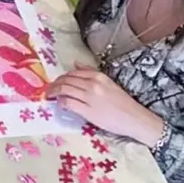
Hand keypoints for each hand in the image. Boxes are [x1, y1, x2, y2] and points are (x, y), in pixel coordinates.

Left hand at [49, 62, 164, 145]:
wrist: (134, 119)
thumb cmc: (123, 103)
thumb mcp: (108, 83)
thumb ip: (91, 72)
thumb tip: (75, 63)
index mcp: (98, 76)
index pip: (74, 72)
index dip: (62, 76)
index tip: (57, 81)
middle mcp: (92, 84)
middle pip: (66, 80)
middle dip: (55, 84)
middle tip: (49, 89)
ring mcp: (89, 97)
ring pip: (64, 89)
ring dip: (54, 92)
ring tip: (50, 96)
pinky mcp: (87, 110)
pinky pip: (68, 103)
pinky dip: (60, 102)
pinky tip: (59, 105)